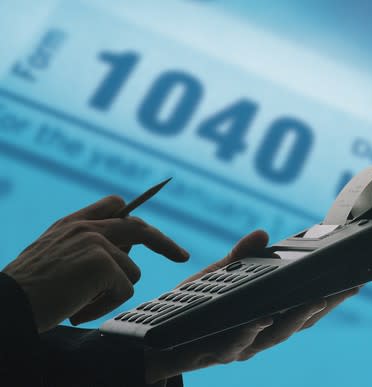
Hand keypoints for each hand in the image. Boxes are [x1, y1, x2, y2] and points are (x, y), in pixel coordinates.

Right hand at [2, 195, 189, 332]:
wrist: (8, 305)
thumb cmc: (29, 289)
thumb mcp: (55, 256)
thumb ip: (86, 247)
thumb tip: (123, 254)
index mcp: (74, 223)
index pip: (115, 205)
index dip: (136, 216)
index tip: (153, 228)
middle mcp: (87, 227)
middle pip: (139, 228)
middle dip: (164, 243)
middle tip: (182, 256)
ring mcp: (96, 241)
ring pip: (131, 272)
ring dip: (112, 293)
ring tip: (80, 302)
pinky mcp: (102, 262)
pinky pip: (124, 290)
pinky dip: (105, 306)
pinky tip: (79, 308)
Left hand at [144, 230, 358, 382]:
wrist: (151, 340)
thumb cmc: (188, 308)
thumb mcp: (215, 277)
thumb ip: (238, 256)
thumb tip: (262, 234)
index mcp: (261, 316)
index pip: (300, 306)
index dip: (327, 296)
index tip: (351, 282)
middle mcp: (256, 335)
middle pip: (298, 323)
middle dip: (325, 307)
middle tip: (348, 289)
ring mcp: (237, 346)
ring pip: (274, 337)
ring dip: (296, 320)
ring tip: (316, 302)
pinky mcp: (213, 352)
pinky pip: (235, 345)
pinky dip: (250, 333)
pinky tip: (261, 320)